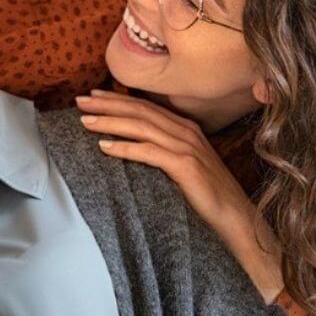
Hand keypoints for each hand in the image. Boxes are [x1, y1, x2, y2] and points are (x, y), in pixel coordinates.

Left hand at [77, 89, 283, 301]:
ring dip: (110, 122)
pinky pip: (148, 152)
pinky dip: (124, 148)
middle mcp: (186, 132)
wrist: (236, 218)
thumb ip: (163, 152)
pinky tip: (104, 147)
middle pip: (139, 110)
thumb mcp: (184, 167)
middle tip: (79, 102)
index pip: (145, 106)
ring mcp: (187, 147)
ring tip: (85, 121)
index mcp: (185, 128)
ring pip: (141, 126)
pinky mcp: (186, 166)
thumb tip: (131, 148)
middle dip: (107, 104)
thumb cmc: (207, 196)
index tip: (93, 96)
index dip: (117, 99)